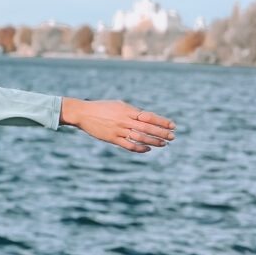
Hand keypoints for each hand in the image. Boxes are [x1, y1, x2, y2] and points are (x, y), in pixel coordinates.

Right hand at [60, 98, 175, 152]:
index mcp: (127, 110)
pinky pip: (129, 145)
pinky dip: (140, 148)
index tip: (172, 125)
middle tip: (173, 137)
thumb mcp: (118, 105)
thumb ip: (132, 111)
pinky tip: (147, 149)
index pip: (149, 116)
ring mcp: (118, 130)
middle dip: (162, 133)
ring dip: (154, 142)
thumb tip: (146, 117)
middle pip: (147, 128)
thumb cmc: (101, 107)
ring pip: (140, 138)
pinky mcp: (112, 139)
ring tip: (164, 144)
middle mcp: (124, 120)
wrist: (82, 113)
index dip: (162, 121)